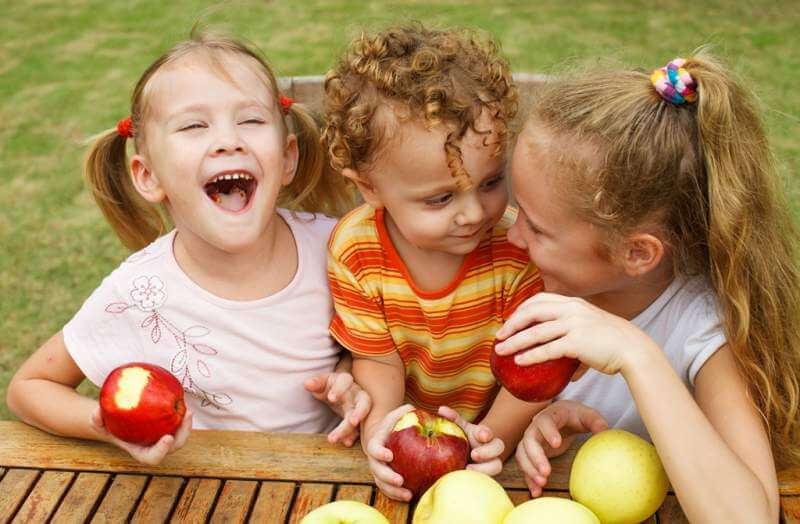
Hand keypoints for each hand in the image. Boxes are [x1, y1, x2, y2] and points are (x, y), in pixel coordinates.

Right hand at [91, 407, 192, 465]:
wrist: (117, 419)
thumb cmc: (108, 423)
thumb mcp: (98, 423)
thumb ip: (96, 419)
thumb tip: (97, 411)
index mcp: (141, 451)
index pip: (153, 457)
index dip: (161, 450)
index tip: (167, 438)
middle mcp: (155, 446)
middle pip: (174, 446)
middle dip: (183, 434)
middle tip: (185, 416)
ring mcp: (164, 435)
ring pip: (181, 434)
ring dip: (186, 424)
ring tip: (187, 410)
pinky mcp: (169, 424)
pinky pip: (178, 420)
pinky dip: (180, 412)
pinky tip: (181, 398)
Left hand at [305, 371, 371, 446]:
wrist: (337, 391)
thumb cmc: (329, 385)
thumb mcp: (322, 382)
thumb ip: (316, 383)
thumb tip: (307, 384)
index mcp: (346, 380)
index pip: (345, 381)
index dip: (339, 390)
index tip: (330, 399)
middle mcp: (356, 393)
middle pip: (363, 401)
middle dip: (360, 412)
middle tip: (352, 422)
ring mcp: (359, 407)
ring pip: (361, 418)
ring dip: (354, 428)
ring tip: (346, 440)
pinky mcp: (357, 419)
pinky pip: (358, 428)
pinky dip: (353, 435)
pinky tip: (346, 443)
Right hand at [363, 404, 414, 501]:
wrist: (385, 437)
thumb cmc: (393, 425)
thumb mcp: (396, 415)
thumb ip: (404, 411)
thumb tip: (414, 409)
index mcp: (375, 443)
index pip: (374, 449)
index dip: (380, 452)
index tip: (390, 455)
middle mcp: (374, 459)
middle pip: (377, 470)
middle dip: (388, 477)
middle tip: (400, 480)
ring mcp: (378, 470)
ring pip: (382, 484)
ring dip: (393, 491)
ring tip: (409, 495)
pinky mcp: (384, 480)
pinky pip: (388, 490)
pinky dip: (396, 495)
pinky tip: (410, 497)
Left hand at [437, 406, 503, 475]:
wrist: (466, 456)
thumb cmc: (463, 439)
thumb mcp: (458, 428)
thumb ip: (452, 419)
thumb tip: (441, 409)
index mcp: (483, 434)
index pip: (488, 432)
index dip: (486, 433)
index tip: (482, 436)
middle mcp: (490, 448)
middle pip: (499, 447)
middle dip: (488, 451)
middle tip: (474, 455)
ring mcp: (490, 463)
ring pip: (497, 466)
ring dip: (485, 469)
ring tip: (468, 470)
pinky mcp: (487, 475)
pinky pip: (488, 479)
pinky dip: (480, 479)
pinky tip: (467, 480)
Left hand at [495, 293, 657, 375]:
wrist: (634, 350)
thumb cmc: (613, 343)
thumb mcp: (591, 328)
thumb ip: (574, 339)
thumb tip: (566, 370)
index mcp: (573, 303)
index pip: (539, 299)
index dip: (521, 310)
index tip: (510, 321)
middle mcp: (571, 309)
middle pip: (531, 312)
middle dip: (512, 324)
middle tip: (499, 336)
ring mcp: (574, 324)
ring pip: (535, 332)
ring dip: (514, 341)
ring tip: (500, 351)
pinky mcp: (576, 342)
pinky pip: (547, 349)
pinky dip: (530, 355)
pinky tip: (519, 361)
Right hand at [515, 400, 607, 495]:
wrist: (563, 417)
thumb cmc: (576, 416)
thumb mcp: (588, 416)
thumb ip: (596, 422)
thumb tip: (605, 432)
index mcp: (551, 415)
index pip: (544, 421)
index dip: (548, 431)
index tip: (557, 444)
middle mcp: (536, 427)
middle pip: (529, 440)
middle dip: (536, 456)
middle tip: (546, 472)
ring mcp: (531, 440)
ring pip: (522, 454)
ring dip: (529, 469)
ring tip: (542, 483)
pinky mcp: (531, 453)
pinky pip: (525, 465)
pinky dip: (528, 478)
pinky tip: (536, 491)